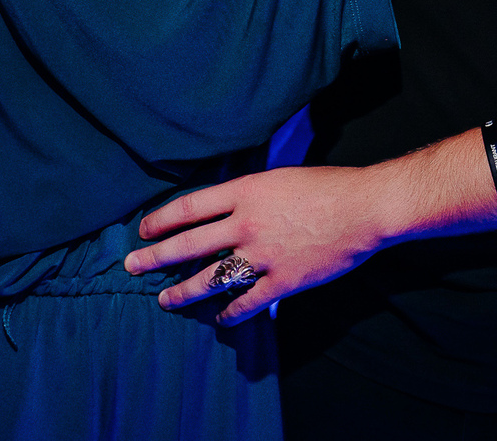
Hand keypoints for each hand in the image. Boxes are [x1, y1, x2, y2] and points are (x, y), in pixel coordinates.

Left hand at [124, 165, 393, 325]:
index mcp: (245, 192)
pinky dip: (230, 314)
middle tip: (133, 266)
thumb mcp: (278, 177)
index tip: (145, 230)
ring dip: (184, 290)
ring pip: (211, 278)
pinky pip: (247, 303)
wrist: (364, 208)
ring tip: (165, 299)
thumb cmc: (325, 186)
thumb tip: (223, 207)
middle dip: (156, 257)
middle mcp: (247, 224)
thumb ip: (248, 194)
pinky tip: (219, 319)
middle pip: (190, 244)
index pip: (190, 207)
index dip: (163, 220)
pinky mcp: (283, 281)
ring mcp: (263, 255)